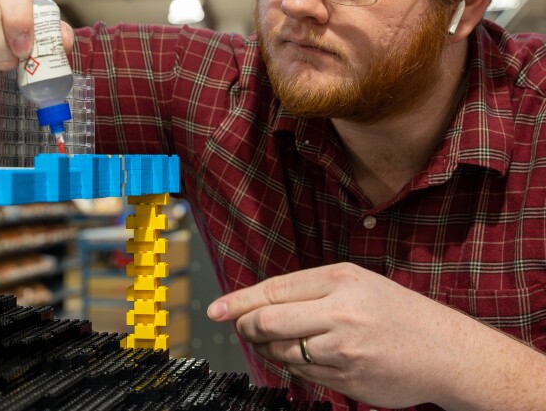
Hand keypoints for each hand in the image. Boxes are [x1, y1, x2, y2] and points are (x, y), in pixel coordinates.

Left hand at [206, 262, 466, 407]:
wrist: (446, 352)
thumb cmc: (396, 312)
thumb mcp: (357, 284)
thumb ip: (310, 291)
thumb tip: (257, 303)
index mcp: (340, 280)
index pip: (273, 290)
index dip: (238, 301)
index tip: (214, 310)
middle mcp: (340, 312)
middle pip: (268, 321)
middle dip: (246, 326)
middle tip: (242, 327)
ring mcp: (344, 349)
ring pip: (281, 351)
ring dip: (268, 348)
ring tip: (276, 341)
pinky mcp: (348, 380)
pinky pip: (302, 373)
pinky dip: (292, 365)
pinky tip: (303, 357)